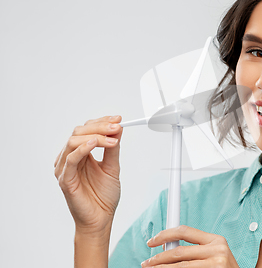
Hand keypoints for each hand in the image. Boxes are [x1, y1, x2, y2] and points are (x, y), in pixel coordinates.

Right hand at [54, 115, 122, 234]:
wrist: (101, 219)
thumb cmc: (103, 196)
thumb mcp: (112, 167)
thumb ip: (113, 148)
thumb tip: (118, 128)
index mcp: (81, 154)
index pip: (87, 129)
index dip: (102, 122)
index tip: (118, 119)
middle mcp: (70, 158)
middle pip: (79, 132)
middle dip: (100, 127)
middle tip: (117, 127)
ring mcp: (65, 168)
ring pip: (73, 141)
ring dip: (94, 136)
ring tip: (111, 137)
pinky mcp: (65, 179)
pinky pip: (70, 159)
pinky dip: (81, 149)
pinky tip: (94, 143)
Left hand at [142, 225, 239, 267]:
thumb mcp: (215, 255)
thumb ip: (195, 249)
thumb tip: (166, 247)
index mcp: (216, 240)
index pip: (184, 231)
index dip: (165, 234)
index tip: (152, 241)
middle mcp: (217, 250)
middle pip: (178, 251)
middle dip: (158, 258)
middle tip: (147, 263)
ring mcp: (216, 265)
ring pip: (179, 267)